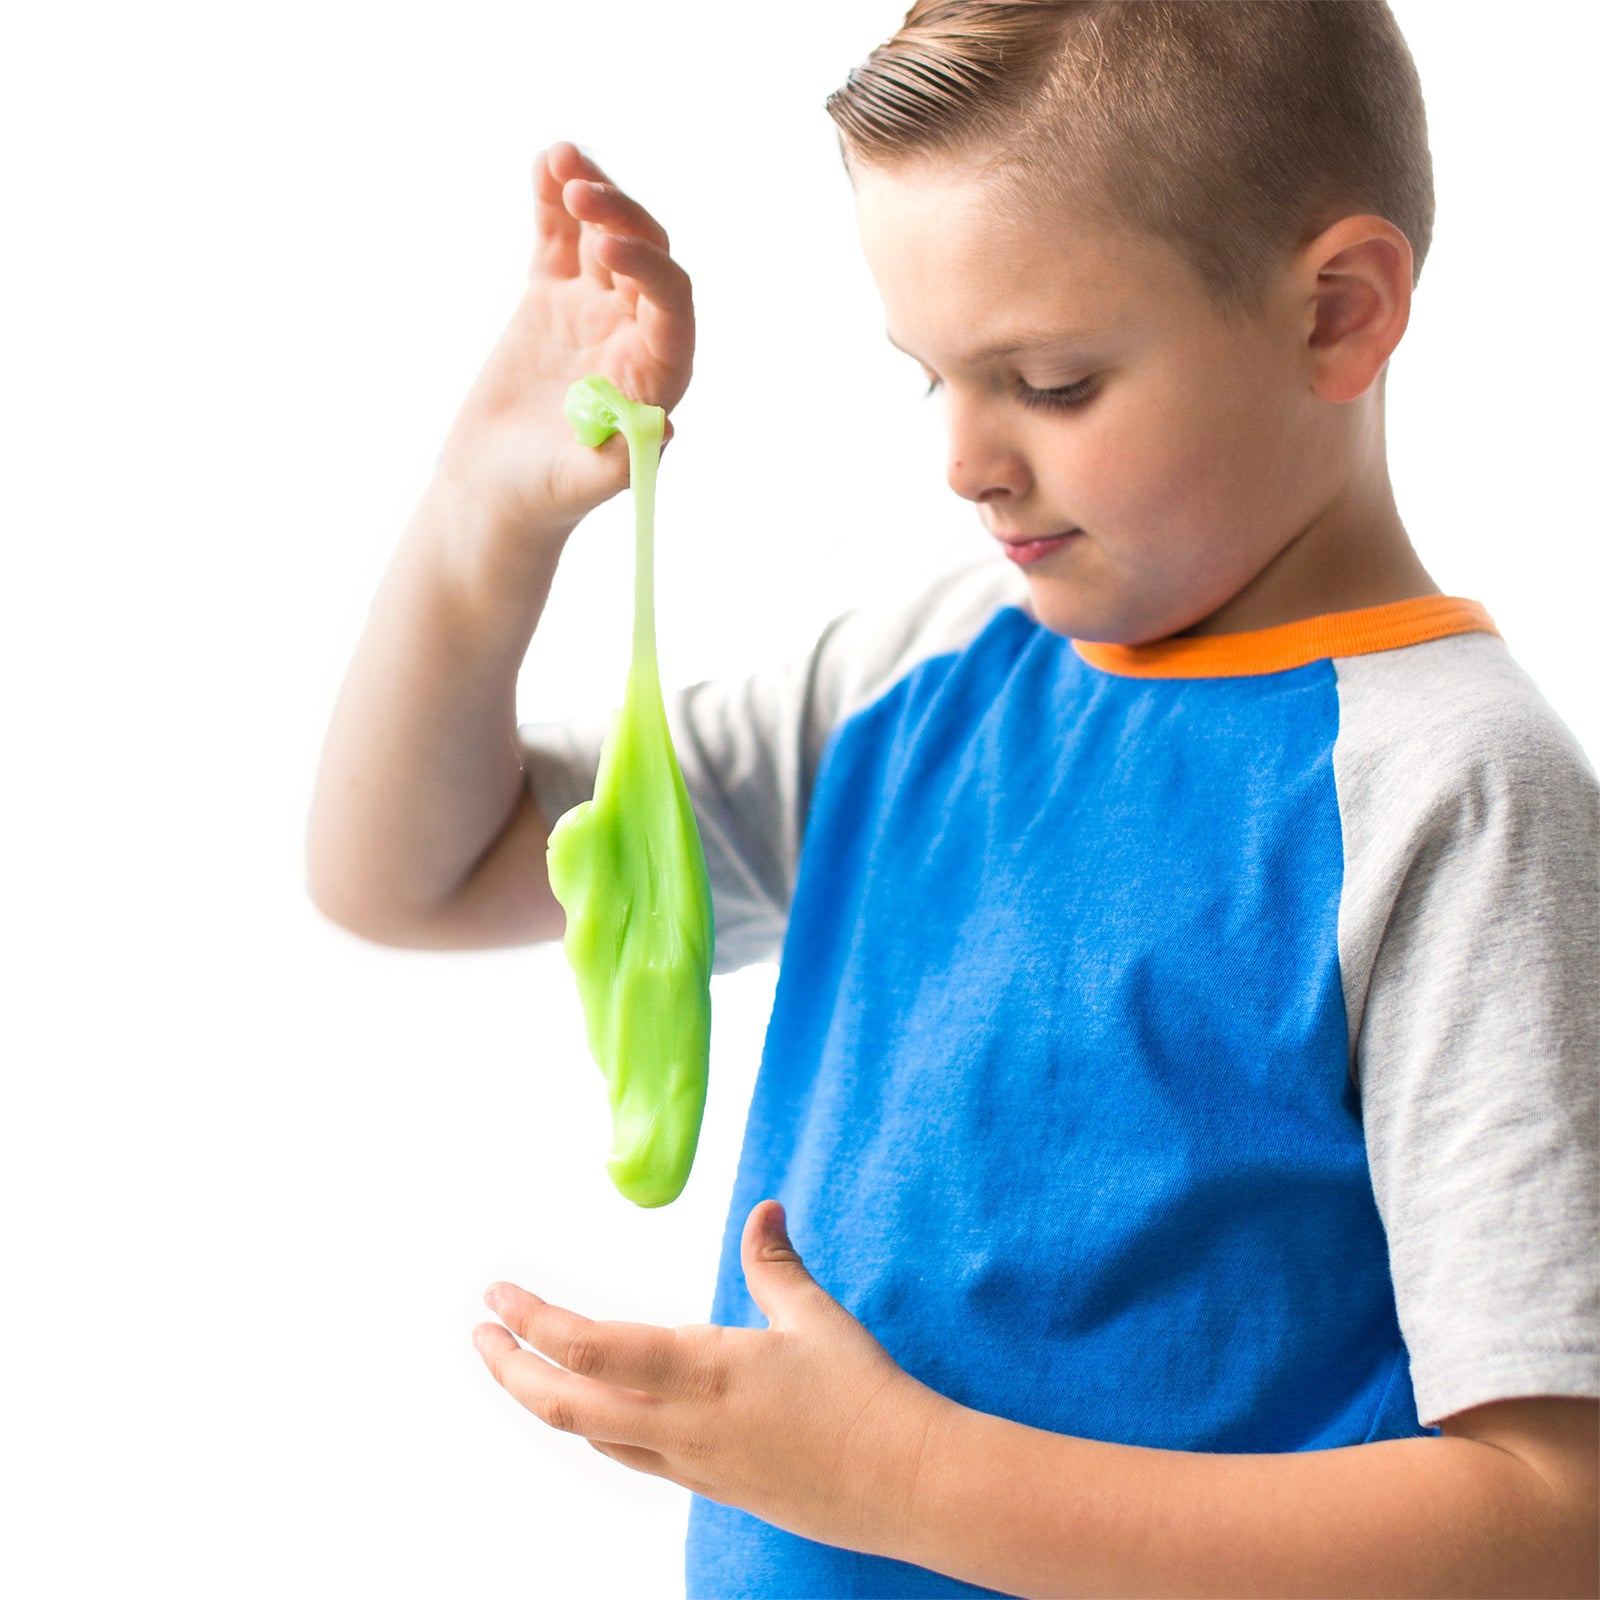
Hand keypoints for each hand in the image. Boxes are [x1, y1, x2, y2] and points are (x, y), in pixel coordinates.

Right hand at [436, 142, 694, 539]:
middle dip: (620, 218)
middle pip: (647, 259)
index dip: (649, 271)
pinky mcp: (551, 298)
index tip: (606, 249)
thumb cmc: (541, 498)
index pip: (672, 309)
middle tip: (578, 191)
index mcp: (657, 378)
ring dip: (591, 192)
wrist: (494, 492)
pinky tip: (544, 164)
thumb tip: (669, 429)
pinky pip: (558, 239)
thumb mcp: (578, 487)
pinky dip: (552, 201)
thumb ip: (621, 464)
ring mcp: (594, 311)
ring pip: (604, 236)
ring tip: (560, 161)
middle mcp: (635, 336)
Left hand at [471, 1200, 948, 1559]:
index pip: (586, 1348)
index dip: (531, 1322)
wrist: (904, 1482)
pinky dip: (593, 1424)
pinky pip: (628, 1452)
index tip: (497, 1296)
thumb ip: (774, 1262)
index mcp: (699, 1368)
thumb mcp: (814, 1316)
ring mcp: (689, 1462)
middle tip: (479, 1333)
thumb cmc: (863, 1393)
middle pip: (564, 1405)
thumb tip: (763, 1209)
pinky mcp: (709, 1486)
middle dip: (509, 1368)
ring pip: (589, 1434)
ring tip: (521, 1367)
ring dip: (543, 1399)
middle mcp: (679, 1422)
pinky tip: (596, 1407)